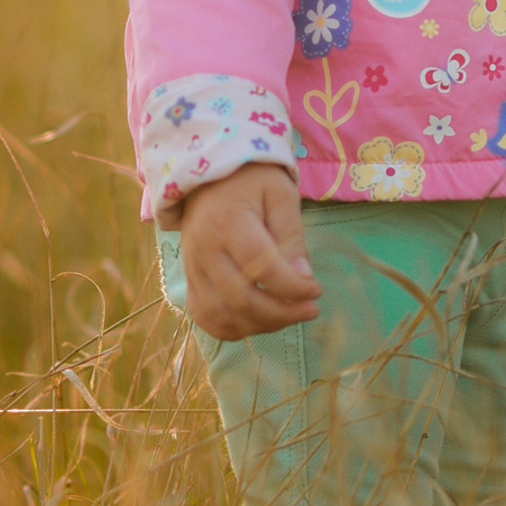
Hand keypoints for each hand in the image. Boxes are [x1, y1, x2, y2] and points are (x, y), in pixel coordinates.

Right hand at [176, 163, 321, 338]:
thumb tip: (303, 279)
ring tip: (289, 316)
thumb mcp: (280, 194)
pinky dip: (232, 328)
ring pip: (220, 315)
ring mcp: (193, 269)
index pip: (260, 267)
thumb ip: (291, 235)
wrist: (208, 177)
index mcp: (228, 223)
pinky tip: (259, 322)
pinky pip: (204, 316)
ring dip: (259, 325)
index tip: (315, 291)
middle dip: (280, 313)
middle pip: (239, 298)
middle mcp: (204, 251)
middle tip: (310, 310)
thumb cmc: (251, 180)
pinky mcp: (190, 280)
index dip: (291, 287)